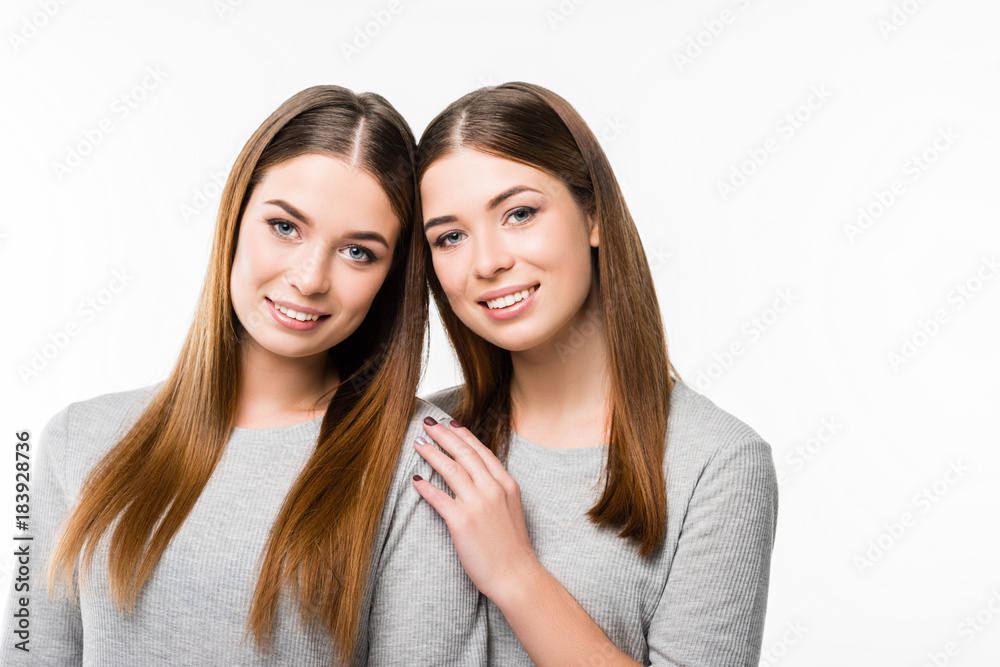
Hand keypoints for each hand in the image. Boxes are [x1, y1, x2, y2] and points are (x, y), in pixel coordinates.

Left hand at [411, 417, 542, 602]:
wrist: (517, 575)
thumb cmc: (512, 546)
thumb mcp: (512, 508)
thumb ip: (497, 490)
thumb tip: (479, 477)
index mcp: (506, 484)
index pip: (481, 451)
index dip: (463, 435)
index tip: (450, 423)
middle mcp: (493, 489)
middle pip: (464, 453)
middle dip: (444, 436)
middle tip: (428, 424)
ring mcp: (478, 504)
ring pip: (450, 469)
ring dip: (432, 453)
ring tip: (418, 443)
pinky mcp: (462, 521)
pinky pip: (439, 498)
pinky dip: (426, 487)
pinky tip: (415, 479)